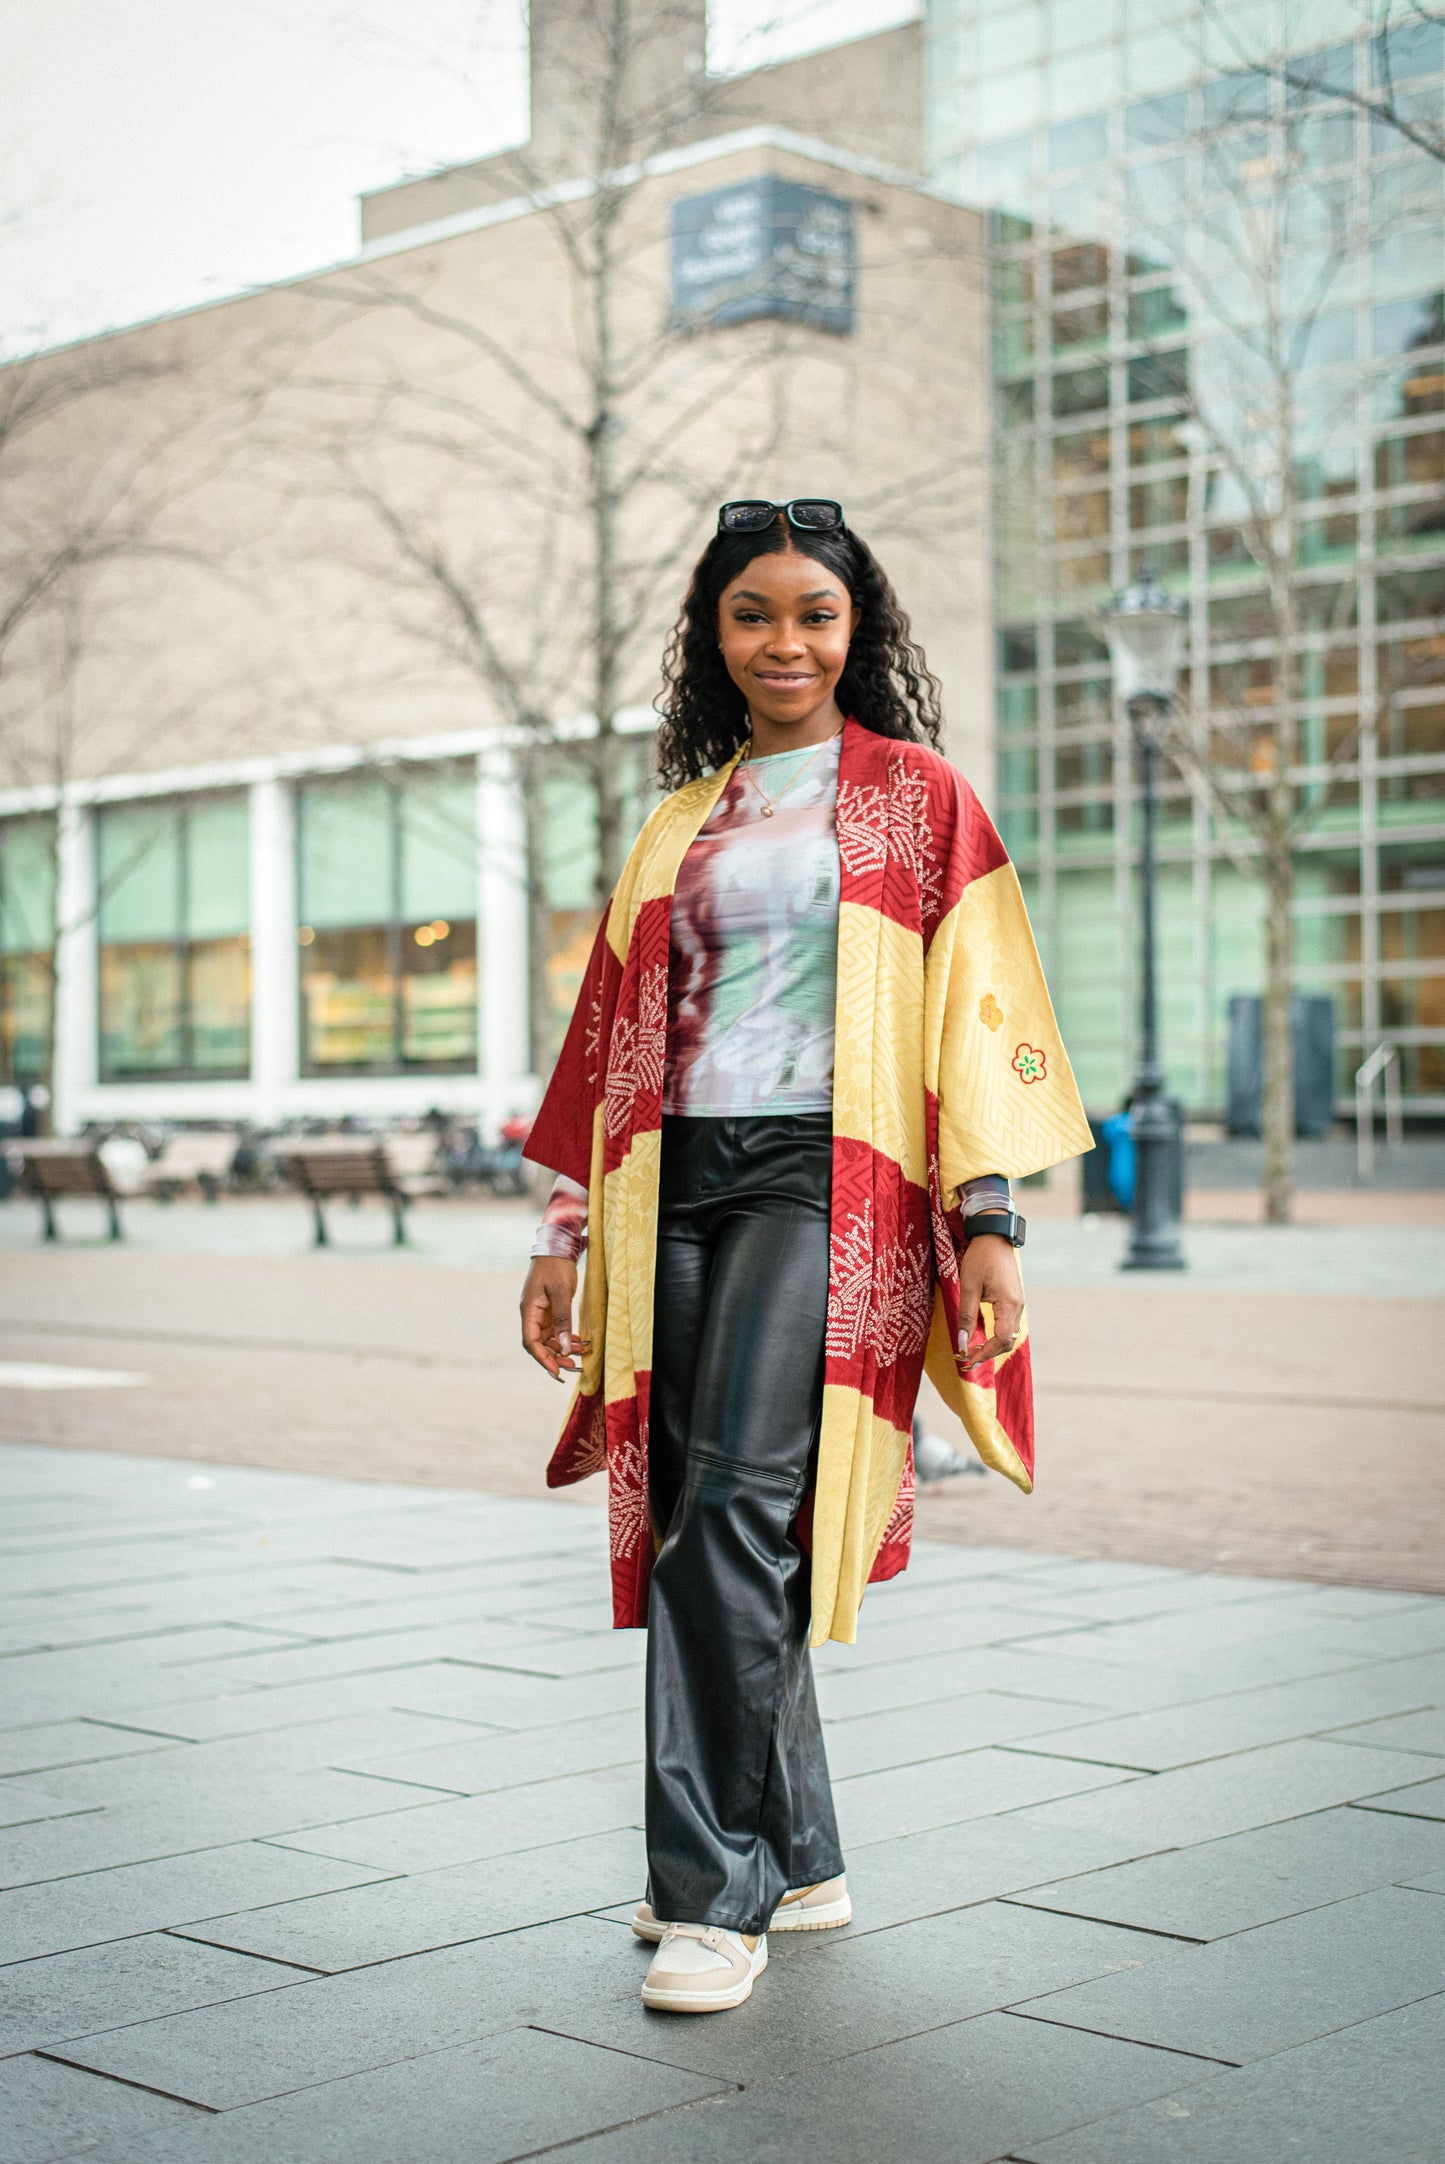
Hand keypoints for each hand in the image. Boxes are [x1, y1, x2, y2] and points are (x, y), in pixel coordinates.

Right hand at [520, 1257, 585, 1380]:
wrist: (556, 1246)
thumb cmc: (556, 1266)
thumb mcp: (562, 1292)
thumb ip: (563, 1320)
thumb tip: (563, 1347)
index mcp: (529, 1310)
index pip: (531, 1341)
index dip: (542, 1358)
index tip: (557, 1371)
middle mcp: (531, 1314)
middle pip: (539, 1344)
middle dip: (555, 1358)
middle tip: (573, 1368)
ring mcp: (540, 1312)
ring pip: (548, 1339)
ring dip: (561, 1350)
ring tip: (579, 1357)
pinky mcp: (549, 1309)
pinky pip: (555, 1330)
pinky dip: (565, 1338)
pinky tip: (578, 1343)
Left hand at [957, 1233, 1023, 1370]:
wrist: (994, 1236)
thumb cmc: (980, 1258)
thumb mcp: (968, 1286)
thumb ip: (966, 1316)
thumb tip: (962, 1343)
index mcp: (1009, 1304)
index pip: (1002, 1340)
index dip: (985, 1353)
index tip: (966, 1358)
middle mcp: (1018, 1307)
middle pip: (1007, 1341)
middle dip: (987, 1353)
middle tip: (965, 1358)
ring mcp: (1018, 1304)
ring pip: (1008, 1334)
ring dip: (991, 1345)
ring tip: (971, 1350)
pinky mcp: (1014, 1300)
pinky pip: (1007, 1325)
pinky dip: (995, 1335)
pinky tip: (980, 1336)